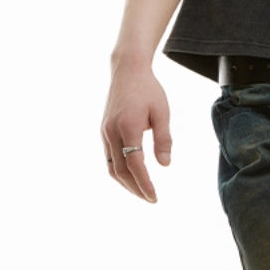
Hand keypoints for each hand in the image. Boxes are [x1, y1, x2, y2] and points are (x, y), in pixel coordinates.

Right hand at [101, 59, 171, 202]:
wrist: (127, 71)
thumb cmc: (148, 90)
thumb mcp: (162, 112)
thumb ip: (164, 139)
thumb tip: (165, 165)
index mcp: (128, 127)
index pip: (135, 164)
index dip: (144, 183)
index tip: (155, 197)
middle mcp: (112, 132)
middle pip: (120, 171)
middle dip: (135, 189)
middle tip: (151, 199)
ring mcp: (105, 132)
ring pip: (111, 167)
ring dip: (125, 183)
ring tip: (141, 192)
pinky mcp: (103, 131)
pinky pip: (109, 158)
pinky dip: (119, 171)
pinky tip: (131, 176)